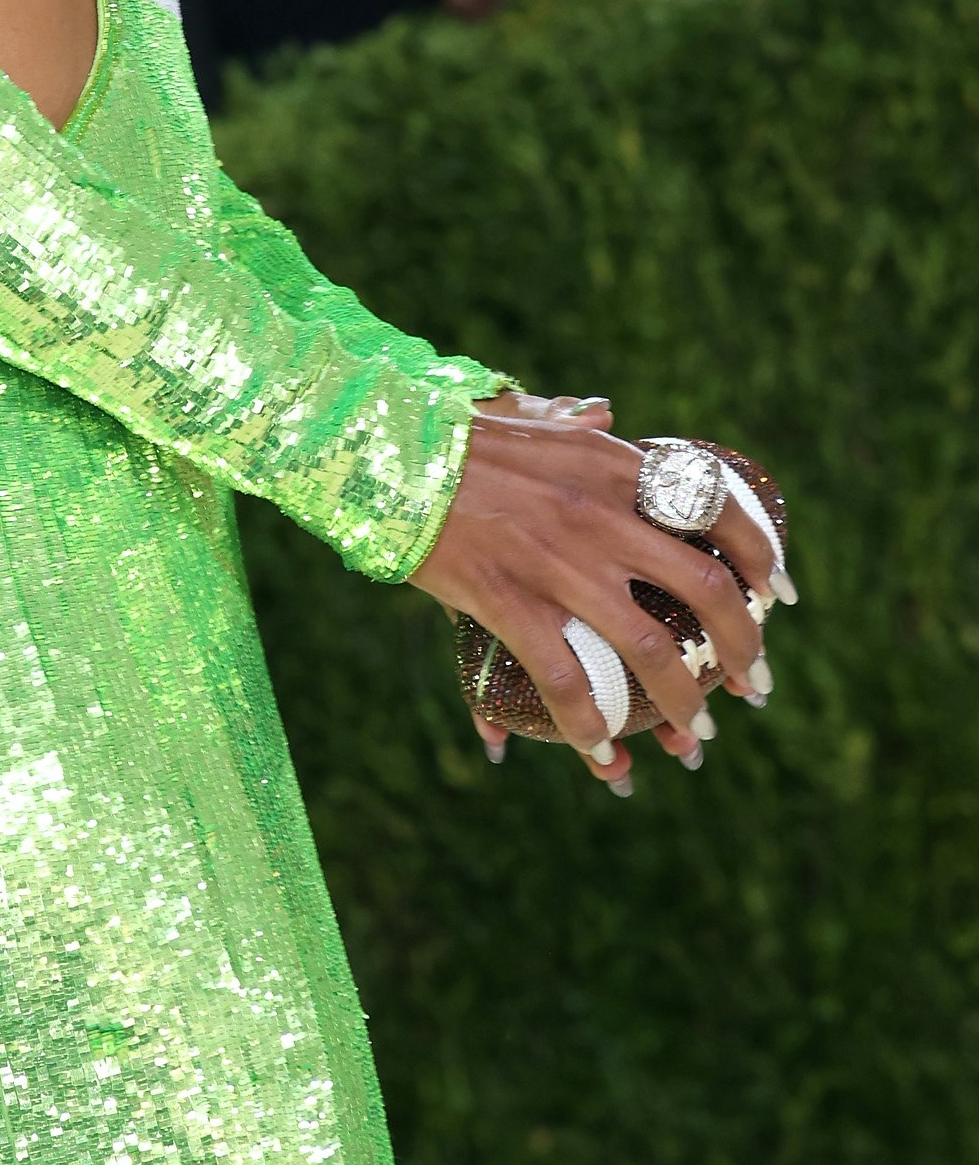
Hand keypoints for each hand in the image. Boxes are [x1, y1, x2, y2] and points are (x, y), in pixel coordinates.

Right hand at [411, 395, 784, 792]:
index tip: (779, 597)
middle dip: (743, 649)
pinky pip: (564, 678)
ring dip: (685, 704)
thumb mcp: (528, 418)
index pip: (717, 510)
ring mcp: (556, 559)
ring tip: (696, 735)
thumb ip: (572, 422)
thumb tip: (602, 412)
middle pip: (706, 590)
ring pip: (651, 648)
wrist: (384, 449)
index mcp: (613, 464)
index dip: (762, 558)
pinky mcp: (506, 597)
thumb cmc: (454, 438)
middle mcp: (600, 512)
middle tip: (753, 685)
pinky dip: (590, 725)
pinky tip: (602, 752)